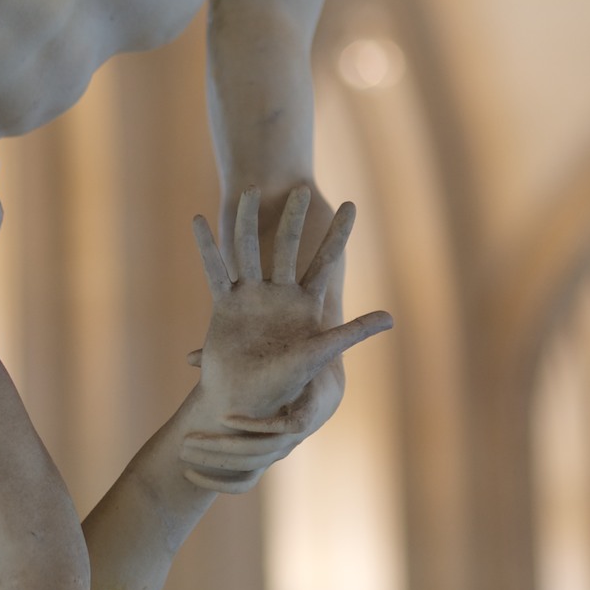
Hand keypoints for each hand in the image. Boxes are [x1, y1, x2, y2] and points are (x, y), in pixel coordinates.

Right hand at [180, 187, 391, 489]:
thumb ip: (352, 332)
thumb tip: (391, 318)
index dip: (338, 234)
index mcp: (305, 302)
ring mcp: (251, 297)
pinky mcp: (225, 305)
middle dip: (293, 218)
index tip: (351, 205)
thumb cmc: (288, 382)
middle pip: (286, 246)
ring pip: (248, 250)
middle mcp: (278, 294)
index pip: (326, 260)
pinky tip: (198, 221)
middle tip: (300, 189)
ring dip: (248, 221)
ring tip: (248, 190)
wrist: (250, 401)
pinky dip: (206, 247)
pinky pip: (215, 271)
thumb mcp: (321, 352)